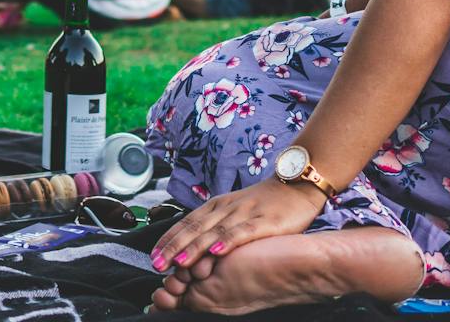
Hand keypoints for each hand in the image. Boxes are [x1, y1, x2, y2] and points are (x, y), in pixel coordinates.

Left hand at [149, 177, 324, 274]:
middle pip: (195, 228)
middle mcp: (226, 208)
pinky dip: (228, 241)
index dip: (168, 240)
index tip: (152, 257)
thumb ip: (215, 226)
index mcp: (217, 206)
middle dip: (173, 247)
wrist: (297, 184)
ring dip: (194, 247)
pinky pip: (243, 232)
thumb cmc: (264, 204)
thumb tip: (191, 247)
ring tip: (178, 263)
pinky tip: (216, 251)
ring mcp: (245, 214)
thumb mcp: (234, 211)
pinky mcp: (265, 221)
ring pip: (214, 231)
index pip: (186, 223)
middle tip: (156, 265)